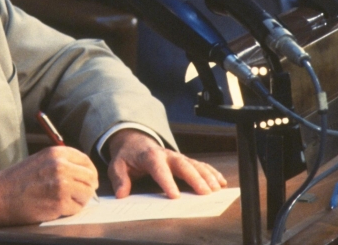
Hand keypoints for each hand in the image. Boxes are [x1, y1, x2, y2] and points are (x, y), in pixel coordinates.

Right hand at [0, 146, 98, 225]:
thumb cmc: (17, 180)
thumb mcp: (40, 160)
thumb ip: (61, 162)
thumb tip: (83, 172)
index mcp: (56, 153)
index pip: (85, 160)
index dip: (90, 172)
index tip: (89, 179)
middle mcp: (61, 166)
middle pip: (90, 177)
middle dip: (88, 187)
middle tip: (82, 194)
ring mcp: (61, 185)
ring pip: (86, 194)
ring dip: (80, 200)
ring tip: (67, 202)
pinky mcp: (59, 203)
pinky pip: (76, 208)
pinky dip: (70, 210)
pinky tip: (58, 208)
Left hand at [106, 129, 226, 198]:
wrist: (134, 141)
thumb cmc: (127, 157)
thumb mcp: (117, 166)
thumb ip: (119, 179)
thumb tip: (122, 194)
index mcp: (150, 156)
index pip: (159, 168)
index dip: (167, 182)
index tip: (174, 196)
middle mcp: (167, 154)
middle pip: (183, 165)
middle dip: (195, 178)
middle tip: (205, 193)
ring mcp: (177, 156)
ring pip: (195, 164)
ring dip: (207, 176)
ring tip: (216, 189)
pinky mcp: (184, 160)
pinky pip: (200, 165)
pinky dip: (211, 172)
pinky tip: (220, 182)